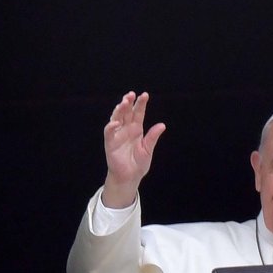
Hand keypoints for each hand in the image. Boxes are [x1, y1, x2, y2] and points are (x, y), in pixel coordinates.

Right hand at [101, 91, 165, 207]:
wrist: (130, 177)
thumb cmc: (138, 164)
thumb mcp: (148, 149)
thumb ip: (153, 137)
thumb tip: (162, 125)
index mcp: (136, 129)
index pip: (138, 113)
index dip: (140, 104)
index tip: (144, 95)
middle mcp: (126, 129)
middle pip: (126, 112)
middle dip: (128, 103)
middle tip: (131, 95)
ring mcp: (117, 135)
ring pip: (116, 118)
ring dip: (119, 110)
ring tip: (124, 103)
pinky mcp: (110, 143)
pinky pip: (109, 132)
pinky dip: (111, 127)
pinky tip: (116, 122)